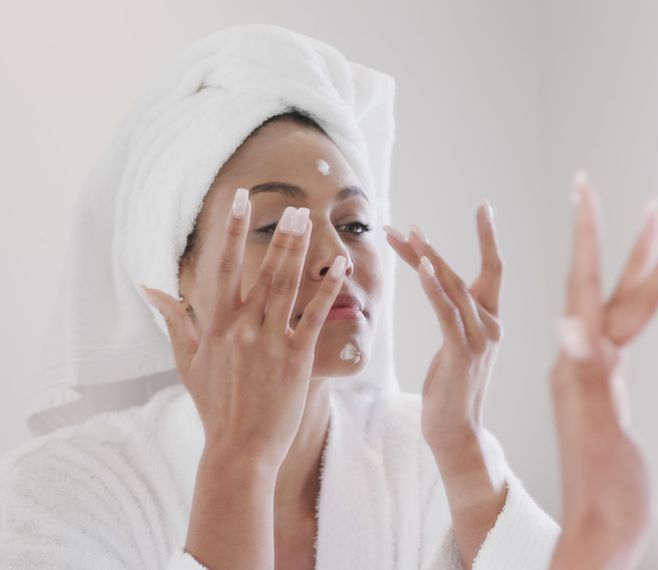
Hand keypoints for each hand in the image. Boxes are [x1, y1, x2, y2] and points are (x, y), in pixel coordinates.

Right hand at [143, 196, 346, 467]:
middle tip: (294, 206)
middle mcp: (241, 327)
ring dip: (300, 251)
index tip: (240, 200)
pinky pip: (313, 316)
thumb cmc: (213, 405)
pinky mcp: (295, 358)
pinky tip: (341, 266)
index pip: (223, 266)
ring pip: (286, 286)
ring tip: (311, 222)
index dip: (233, 231)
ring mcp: (269, 341)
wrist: (238, 449)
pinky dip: (328, 289)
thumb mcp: (185, 360)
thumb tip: (149, 287)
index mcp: (214, 325)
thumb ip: (173, 320)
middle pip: (261, 270)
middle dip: (278, 234)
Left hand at [386, 204, 506, 566]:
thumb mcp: (454, 349)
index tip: (484, 206)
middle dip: (430, 248)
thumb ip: (452, 318)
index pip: (494, 269)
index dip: (489, 237)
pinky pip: (447, 313)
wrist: (457, 436)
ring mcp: (480, 340)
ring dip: (427, 259)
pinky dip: (435, 287)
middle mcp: (491, 326)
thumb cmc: (451, 394)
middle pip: (463, 273)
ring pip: (454, 288)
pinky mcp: (463, 354)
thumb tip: (438, 289)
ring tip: (403, 235)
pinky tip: (422, 267)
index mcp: (492, 322)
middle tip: (403, 225)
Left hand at [549, 174, 657, 569]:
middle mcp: (586, 361)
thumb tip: (569, 324)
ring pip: (624, 306)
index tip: (586, 190)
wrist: (603, 533)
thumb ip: (587, 378)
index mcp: (581, 363)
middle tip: (650, 198)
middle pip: (613, 287)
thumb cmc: (602, 495)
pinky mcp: (612, 391)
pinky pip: (628, 332)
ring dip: (642, 264)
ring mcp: (600, 375)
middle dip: (629, 239)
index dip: (591, 236)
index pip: (588, 285)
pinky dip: (642, 304)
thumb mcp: (597, 432)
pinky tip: (645, 296)